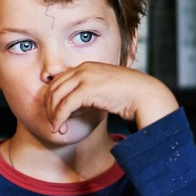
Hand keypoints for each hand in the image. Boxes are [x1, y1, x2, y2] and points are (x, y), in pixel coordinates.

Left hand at [41, 62, 177, 133]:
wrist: (145, 95)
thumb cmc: (127, 96)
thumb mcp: (102, 92)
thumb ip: (86, 97)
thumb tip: (71, 111)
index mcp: (86, 67)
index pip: (58, 81)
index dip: (52, 99)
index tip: (55, 116)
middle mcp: (83, 69)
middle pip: (53, 88)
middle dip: (50, 108)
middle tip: (54, 125)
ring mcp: (85, 77)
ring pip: (56, 97)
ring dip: (53, 115)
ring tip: (57, 129)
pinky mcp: (88, 89)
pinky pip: (65, 105)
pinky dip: (59, 118)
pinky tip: (60, 127)